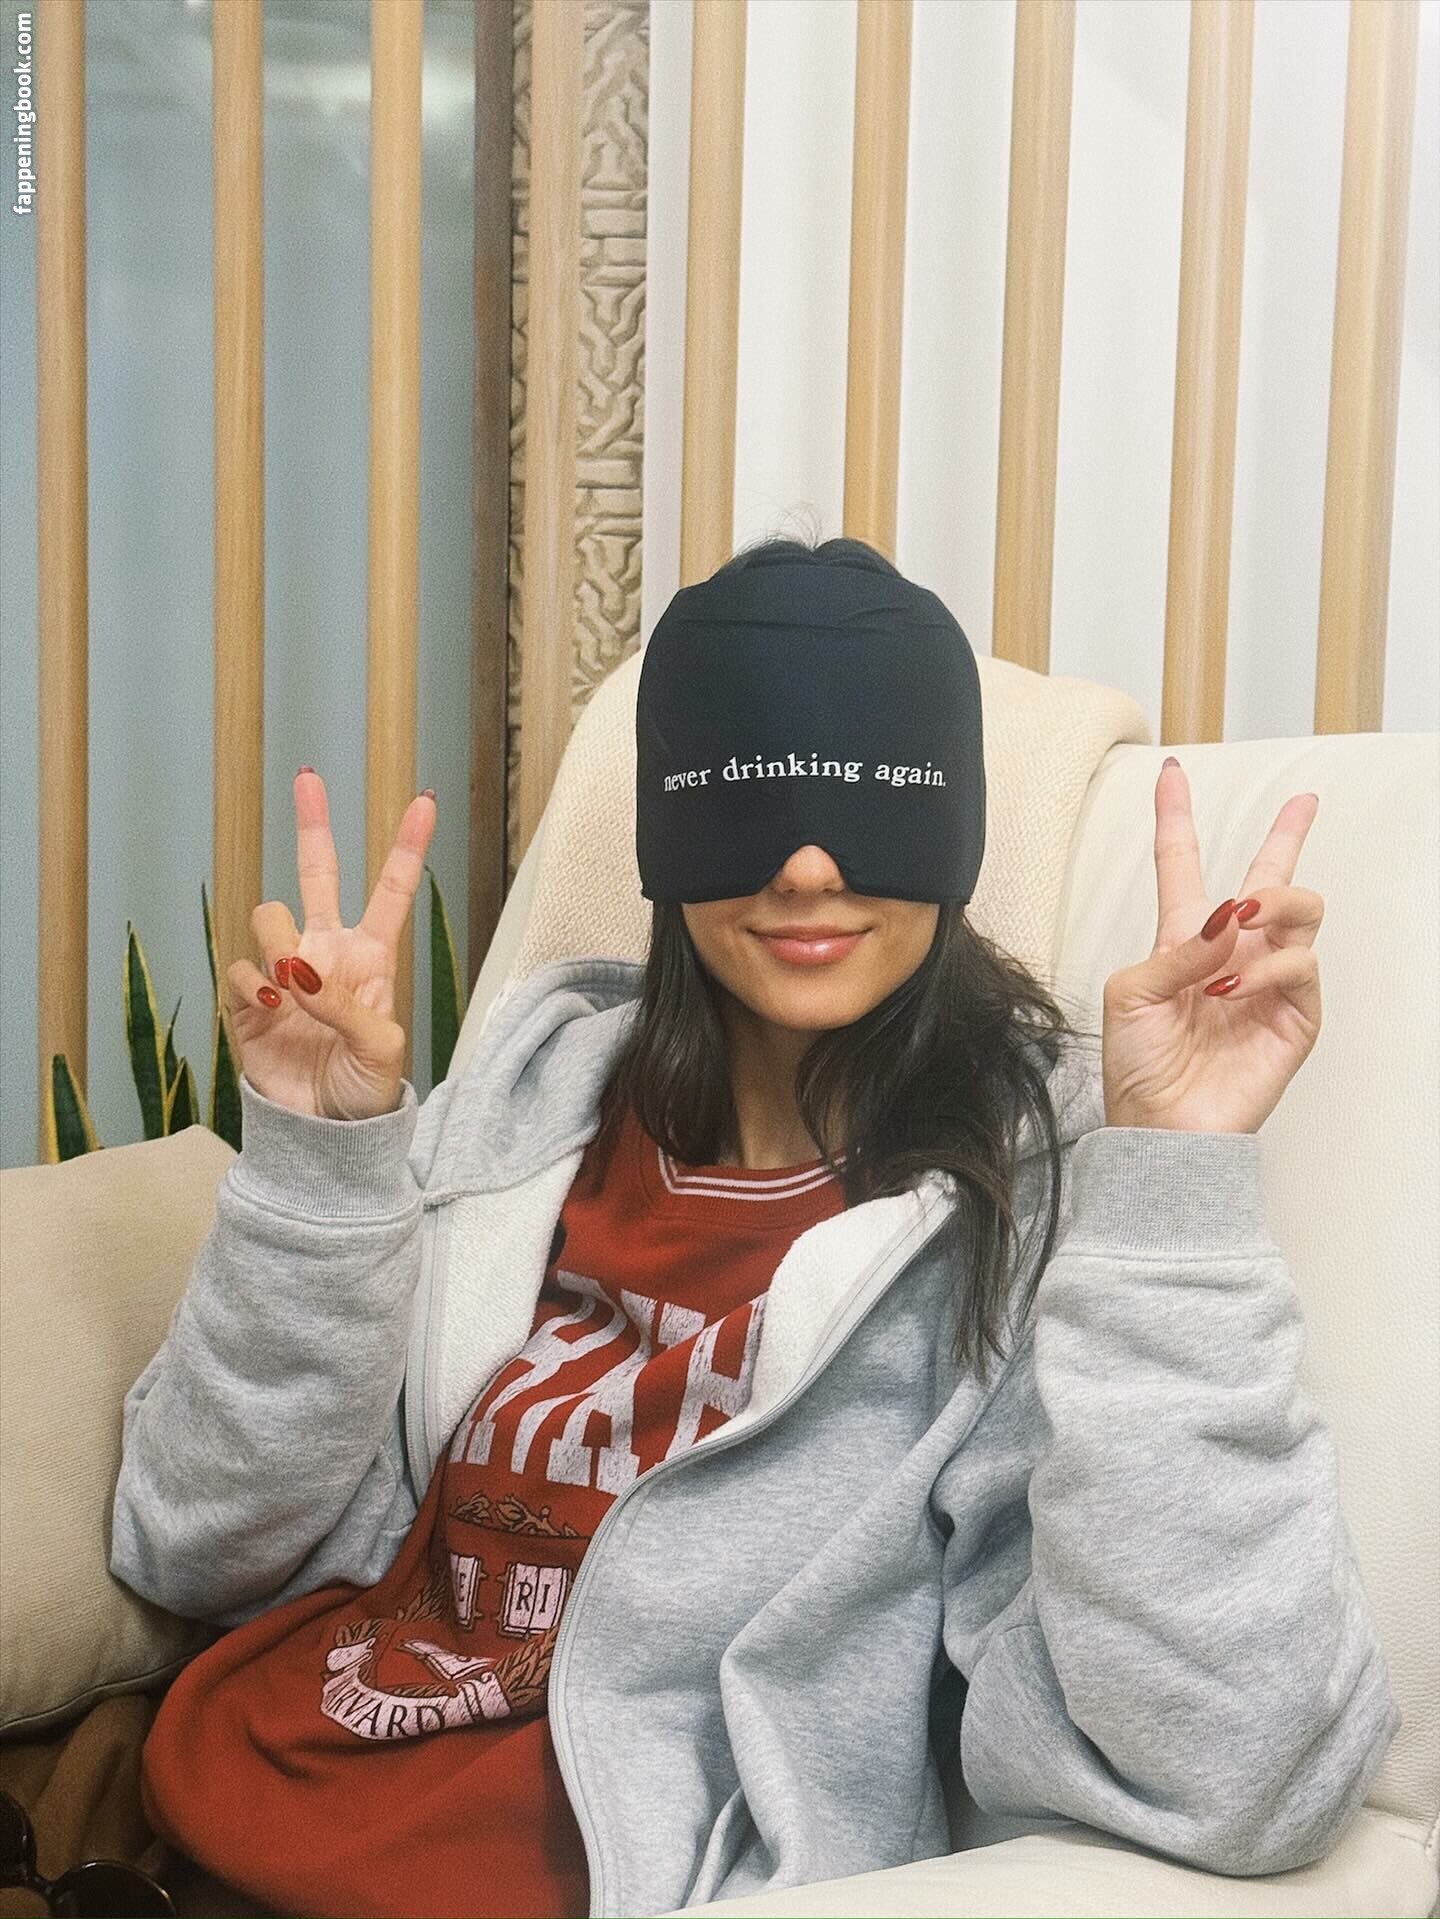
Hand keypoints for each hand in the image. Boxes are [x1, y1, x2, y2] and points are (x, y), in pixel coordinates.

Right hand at [224, 769, 437, 1119]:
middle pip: (318, 872)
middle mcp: (327, 952)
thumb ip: (346, 1005)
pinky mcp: (247, 1000)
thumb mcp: (380, 1049)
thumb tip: (299, 971)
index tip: (424, 799)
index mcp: (373, 957)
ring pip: (269, 915)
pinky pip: (240, 967)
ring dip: (277, 938)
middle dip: (313, 824)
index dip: (408, 846)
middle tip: (308, 777)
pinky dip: (251, 982)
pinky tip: (269, 1006)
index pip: (392, 890)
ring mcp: (285, 971)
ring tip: (291, 982)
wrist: (324, 1134)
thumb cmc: (368, 1091)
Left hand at [1100, 759, 1322, 1134]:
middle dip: (1290, 834)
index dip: (1177, 816)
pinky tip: (1236, 984)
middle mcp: (1232, 952)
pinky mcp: (1294, 1015)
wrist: (1159, 1126)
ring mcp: (1268, 981)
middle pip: (1271, 879)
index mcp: (1181, 939)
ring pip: (1301, 909)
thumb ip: (1175, 949)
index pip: (1183, 864)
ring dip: (1274, 902)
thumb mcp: (1129, 993)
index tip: (1173, 771)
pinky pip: (1301, 965)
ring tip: (1244, 919)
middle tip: (1301, 806)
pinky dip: (1269, 966)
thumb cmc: (1136, 1065)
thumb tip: (1228, 919)